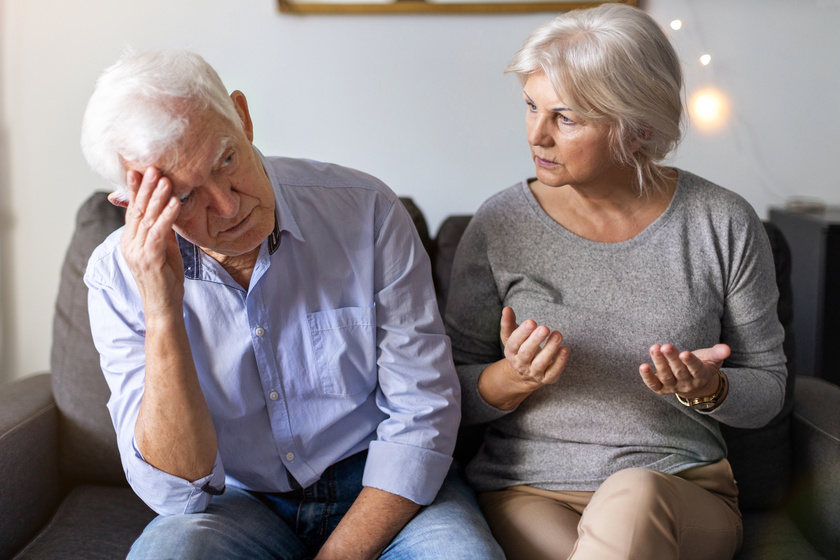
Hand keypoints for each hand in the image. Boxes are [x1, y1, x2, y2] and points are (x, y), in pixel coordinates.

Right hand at [118, 167, 184, 313]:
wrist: (164, 306)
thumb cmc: (166, 278)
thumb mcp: (164, 249)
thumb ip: (163, 230)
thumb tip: (169, 209)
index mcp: (130, 240)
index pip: (132, 210)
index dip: (136, 190)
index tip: (139, 171)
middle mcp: (129, 244)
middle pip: (137, 210)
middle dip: (146, 188)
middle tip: (153, 168)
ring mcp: (137, 252)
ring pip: (147, 219)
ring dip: (157, 198)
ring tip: (166, 180)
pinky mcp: (149, 259)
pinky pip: (158, 233)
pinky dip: (167, 217)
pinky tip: (175, 203)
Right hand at [501, 307, 567, 385]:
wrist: (524, 374)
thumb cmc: (519, 349)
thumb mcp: (511, 336)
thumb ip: (509, 322)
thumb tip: (507, 308)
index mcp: (511, 352)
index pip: (514, 343)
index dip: (522, 333)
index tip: (531, 322)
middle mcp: (521, 364)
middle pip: (526, 353)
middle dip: (535, 340)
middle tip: (544, 328)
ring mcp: (534, 372)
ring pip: (541, 363)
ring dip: (550, 349)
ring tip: (557, 335)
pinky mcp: (547, 378)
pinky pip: (553, 372)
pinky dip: (560, 362)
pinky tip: (565, 349)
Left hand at [639, 343, 730, 398]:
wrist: (694, 383)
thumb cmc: (703, 365)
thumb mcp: (712, 358)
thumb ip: (717, 353)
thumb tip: (727, 348)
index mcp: (701, 375)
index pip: (696, 369)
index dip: (690, 362)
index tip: (684, 353)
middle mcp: (688, 383)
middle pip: (679, 371)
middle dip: (672, 358)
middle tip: (665, 346)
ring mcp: (674, 387)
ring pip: (666, 377)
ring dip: (659, 363)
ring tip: (654, 348)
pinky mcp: (662, 388)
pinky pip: (654, 385)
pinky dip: (648, 378)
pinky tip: (643, 366)